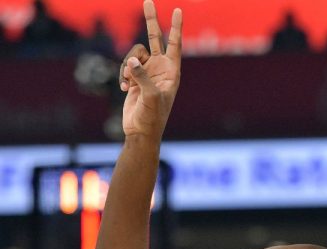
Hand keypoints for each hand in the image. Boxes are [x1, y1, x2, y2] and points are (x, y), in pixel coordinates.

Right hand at [120, 1, 181, 138]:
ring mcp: (147, 72)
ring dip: (128, 65)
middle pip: (155, 38)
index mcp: (172, 72)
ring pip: (134, 54)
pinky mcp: (135, 78)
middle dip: (151, 21)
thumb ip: (142, 76)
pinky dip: (123, 75)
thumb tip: (132, 61)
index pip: (175, 44)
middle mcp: (161, 69)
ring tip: (128, 81)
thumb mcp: (150, 96)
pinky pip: (126, 66)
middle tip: (148, 0)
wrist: (140, 131)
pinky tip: (124, 89)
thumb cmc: (152, 117)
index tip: (178, 10)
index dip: (176, 27)